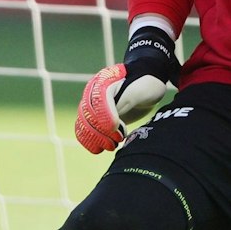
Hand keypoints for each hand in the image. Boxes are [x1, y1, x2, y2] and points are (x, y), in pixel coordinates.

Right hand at [75, 25, 181, 152]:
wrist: (146, 83)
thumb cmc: (146, 84)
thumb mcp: (142, 89)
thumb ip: (127, 100)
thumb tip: (113, 120)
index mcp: (103, 82)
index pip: (98, 101)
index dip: (105, 117)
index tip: (117, 128)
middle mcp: (93, 93)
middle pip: (88, 114)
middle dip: (101, 131)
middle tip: (117, 140)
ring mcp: (93, 106)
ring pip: (84, 124)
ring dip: (95, 138)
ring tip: (111, 146)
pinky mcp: (96, 118)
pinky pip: (85, 130)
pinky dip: (89, 141)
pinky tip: (100, 148)